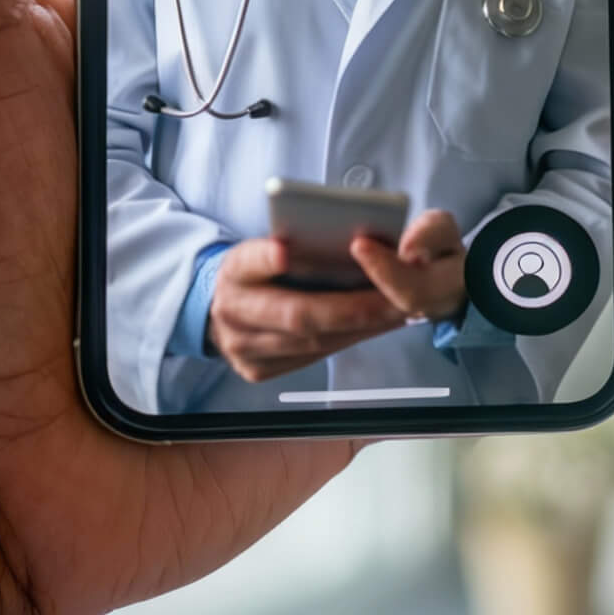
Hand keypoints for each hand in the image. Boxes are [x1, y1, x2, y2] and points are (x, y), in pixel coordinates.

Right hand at [206, 237, 404, 381]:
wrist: (216, 310)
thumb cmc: (253, 273)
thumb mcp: (260, 249)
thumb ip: (288, 246)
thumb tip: (346, 245)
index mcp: (233, 271)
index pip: (249, 261)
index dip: (266, 257)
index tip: (285, 252)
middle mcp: (234, 312)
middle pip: (296, 314)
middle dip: (352, 309)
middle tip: (393, 299)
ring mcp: (243, 347)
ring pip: (311, 342)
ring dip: (360, 329)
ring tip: (397, 312)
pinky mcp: (256, 369)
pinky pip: (311, 357)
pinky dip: (347, 340)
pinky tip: (374, 327)